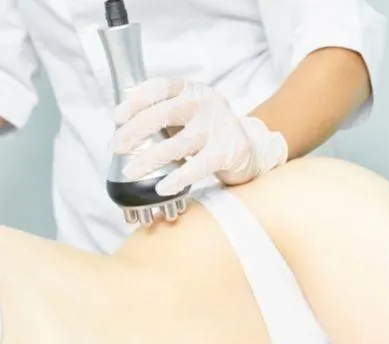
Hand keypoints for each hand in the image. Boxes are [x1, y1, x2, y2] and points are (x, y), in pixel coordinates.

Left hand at [110, 78, 288, 195]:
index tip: (117, 117)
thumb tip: (124, 130)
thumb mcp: (188, 116)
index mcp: (193, 90)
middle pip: (164, 113)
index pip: (160, 88)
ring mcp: (219, 127)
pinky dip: (177, 178)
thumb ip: (163, 116)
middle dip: (135, 131)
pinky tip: (162, 187)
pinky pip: (198, 166)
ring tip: (131, 171)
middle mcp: (206, 103)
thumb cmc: (210, 134)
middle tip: (116, 147)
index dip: (135, 101)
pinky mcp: (228, 151)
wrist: (249, 151)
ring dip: (150, 158)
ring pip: (178, 144)